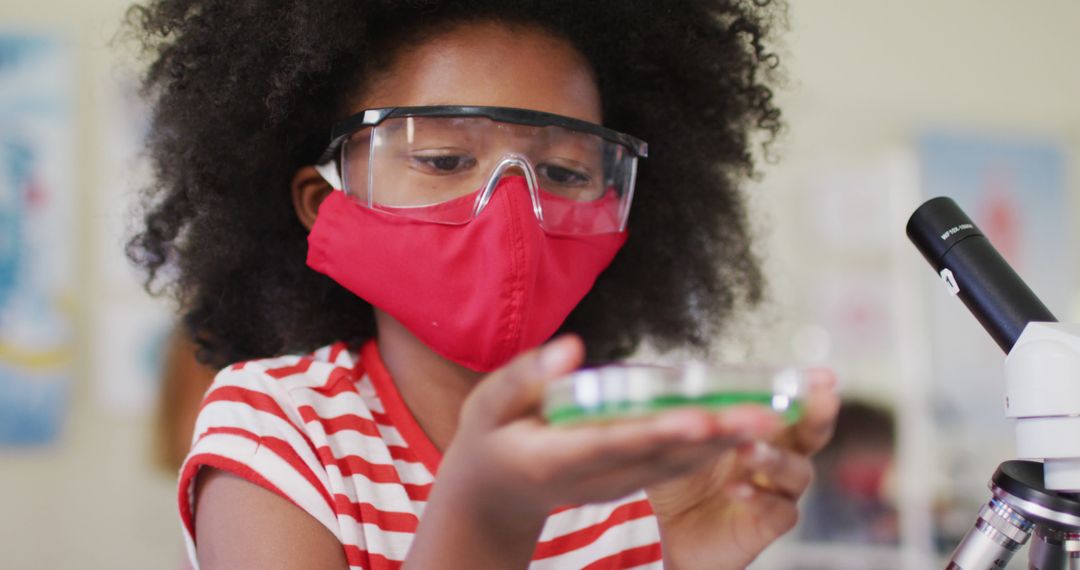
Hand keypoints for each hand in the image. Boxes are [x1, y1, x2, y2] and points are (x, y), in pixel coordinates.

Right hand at [406, 335, 780, 568]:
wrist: (494, 496)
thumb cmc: (489, 439)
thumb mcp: (487, 405)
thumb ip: (526, 377)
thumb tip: (573, 348)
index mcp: (556, 458)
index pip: (614, 442)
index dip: (658, 432)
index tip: (698, 419)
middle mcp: (596, 476)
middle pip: (662, 456)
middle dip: (715, 436)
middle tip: (765, 416)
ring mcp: (616, 483)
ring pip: (679, 464)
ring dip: (727, 442)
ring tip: (773, 415)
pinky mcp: (631, 478)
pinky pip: (678, 464)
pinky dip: (715, 445)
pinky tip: (748, 423)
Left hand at [645, 370, 839, 569]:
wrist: (673, 530)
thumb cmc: (680, 477)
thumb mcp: (675, 439)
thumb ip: (683, 413)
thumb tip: (672, 379)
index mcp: (759, 427)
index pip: (787, 402)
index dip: (806, 388)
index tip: (824, 377)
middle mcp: (778, 456)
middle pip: (811, 433)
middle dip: (819, 414)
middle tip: (824, 400)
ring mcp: (778, 490)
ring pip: (797, 471)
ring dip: (773, 457)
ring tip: (746, 448)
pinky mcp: (770, 523)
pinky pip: (779, 510)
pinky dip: (759, 497)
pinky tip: (735, 489)